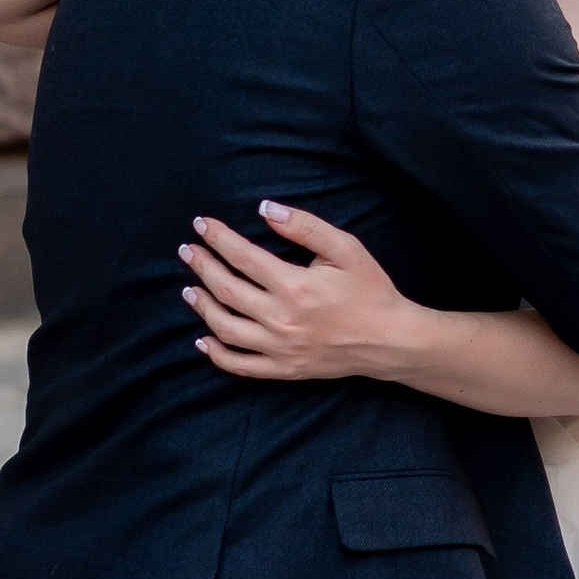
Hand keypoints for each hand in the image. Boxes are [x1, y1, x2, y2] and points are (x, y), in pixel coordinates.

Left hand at [178, 205, 418, 382]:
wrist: (390, 340)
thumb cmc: (370, 290)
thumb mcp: (345, 248)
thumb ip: (304, 227)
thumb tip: (266, 210)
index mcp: (294, 286)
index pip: (242, 256)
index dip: (218, 238)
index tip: (202, 224)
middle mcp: (280, 319)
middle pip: (226, 289)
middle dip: (202, 266)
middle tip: (187, 250)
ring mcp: (279, 349)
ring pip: (225, 328)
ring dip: (202, 306)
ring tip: (189, 288)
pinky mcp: (284, 369)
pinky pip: (240, 365)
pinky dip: (217, 354)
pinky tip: (203, 339)